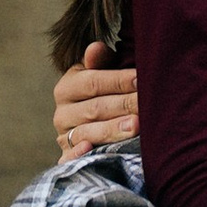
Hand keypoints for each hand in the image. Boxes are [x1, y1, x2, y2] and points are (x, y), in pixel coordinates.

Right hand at [54, 42, 138, 159]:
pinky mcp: (68, 159)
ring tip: (136, 125)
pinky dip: (79, 155)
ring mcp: (64, 137)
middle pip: (95, 109)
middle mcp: (61, 114)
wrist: (92, 125)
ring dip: (113, 129)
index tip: (140, 78)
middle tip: (145, 104)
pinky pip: (71, 159)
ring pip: (88, 132)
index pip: (92, 83)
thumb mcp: (101, 74)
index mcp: (67, 88)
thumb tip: (96, 47)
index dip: (117, 80)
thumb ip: (100, 61)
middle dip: (123, 105)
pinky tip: (91, 150)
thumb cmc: (104, 94)